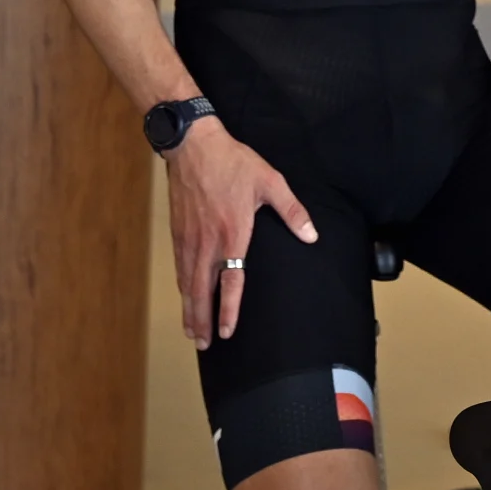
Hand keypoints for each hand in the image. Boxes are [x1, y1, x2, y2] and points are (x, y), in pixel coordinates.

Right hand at [166, 119, 316, 345]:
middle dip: (202, 320)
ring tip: (192, 331)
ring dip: (190, 309)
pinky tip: (185, 297)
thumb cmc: (233, 162)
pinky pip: (180, 267)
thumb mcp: (271, 182)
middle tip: (203, 344)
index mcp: (233, 233)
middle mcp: (208, 242)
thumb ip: (292, 211)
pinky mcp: (179, 231)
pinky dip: (182, 287)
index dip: (229, 309)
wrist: (194, 145)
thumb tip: (312, 235)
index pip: (231, 282)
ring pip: (188, 282)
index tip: (227, 331)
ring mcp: (190, 238)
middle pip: (203, 291)